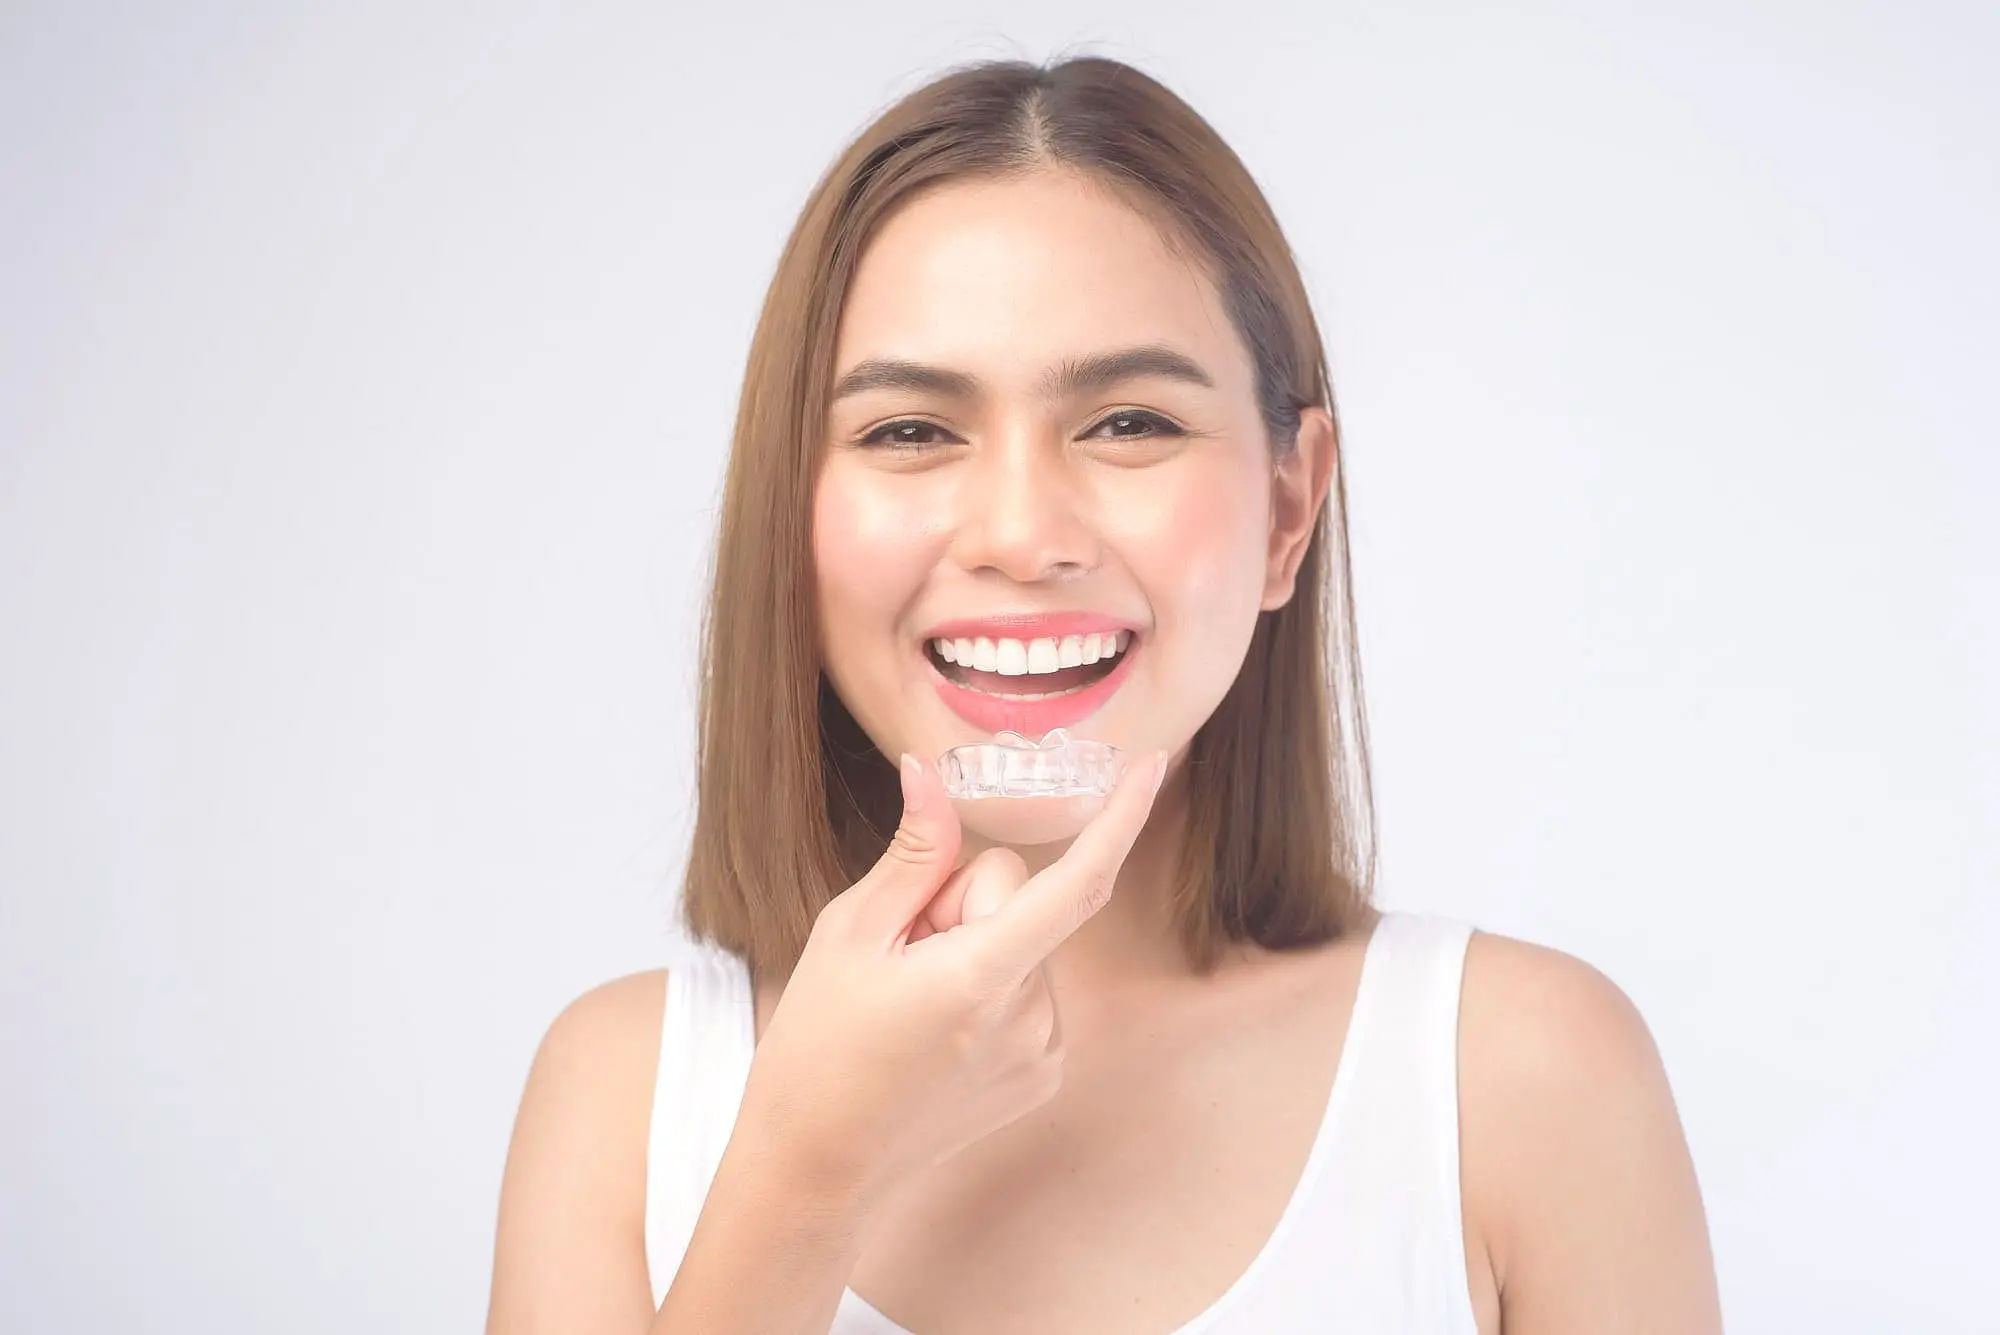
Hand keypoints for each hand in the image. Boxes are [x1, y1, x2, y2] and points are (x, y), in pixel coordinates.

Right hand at [737, 746, 1167, 1211]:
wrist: (818, 1166)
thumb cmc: (818, 1047)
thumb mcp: (849, 934)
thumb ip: (912, 855)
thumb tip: (930, 773)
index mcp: (981, 978)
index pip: (1076, 884)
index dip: (1121, 818)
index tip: (1151, 765)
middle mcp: (1030, 1018)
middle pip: (1020, 899)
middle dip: (963, 902)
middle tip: (900, 953)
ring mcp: (1043, 1052)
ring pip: (1024, 943)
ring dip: (975, 949)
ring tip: (911, 1002)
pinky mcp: (1043, 1074)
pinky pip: (1029, 988)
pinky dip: (989, 987)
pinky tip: (936, 1029)